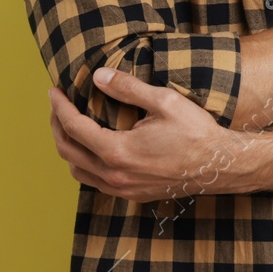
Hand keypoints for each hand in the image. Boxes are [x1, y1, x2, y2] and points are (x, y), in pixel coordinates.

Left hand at [48, 68, 244, 202]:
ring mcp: (121, 189)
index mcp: (117, 151)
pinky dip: (85, 163)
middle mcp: (113, 175)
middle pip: (67, 151)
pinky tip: (95, 149)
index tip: (54, 91)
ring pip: (78, 171)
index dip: (60, 107)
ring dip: (68, 148)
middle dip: (57, 126)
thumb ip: (128, 88)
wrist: (218, 166)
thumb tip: (99, 76)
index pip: (73, 128)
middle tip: (58, 106)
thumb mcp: (164, 101)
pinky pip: (95, 181)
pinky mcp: (132, 195)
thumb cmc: (195, 132)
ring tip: (71, 127)